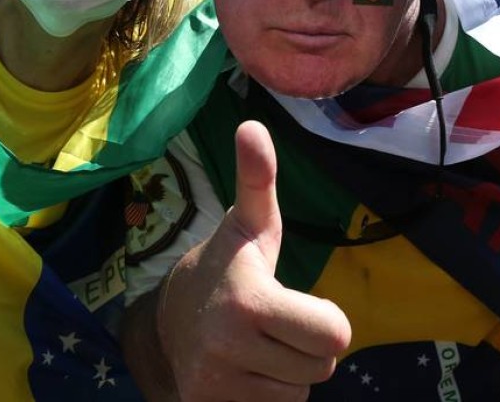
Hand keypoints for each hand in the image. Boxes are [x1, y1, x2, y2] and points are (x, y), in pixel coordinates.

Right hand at [156, 121, 351, 400]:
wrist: (164, 322)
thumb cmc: (225, 267)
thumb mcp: (249, 225)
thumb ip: (258, 179)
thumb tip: (253, 125)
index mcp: (248, 301)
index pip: (335, 335)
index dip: (325, 320)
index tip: (296, 303)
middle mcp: (229, 348)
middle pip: (323, 368)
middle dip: (307, 348)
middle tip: (276, 325)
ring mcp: (218, 387)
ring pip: (300, 394)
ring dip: (288, 373)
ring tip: (258, 346)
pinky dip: (268, 396)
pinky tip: (246, 372)